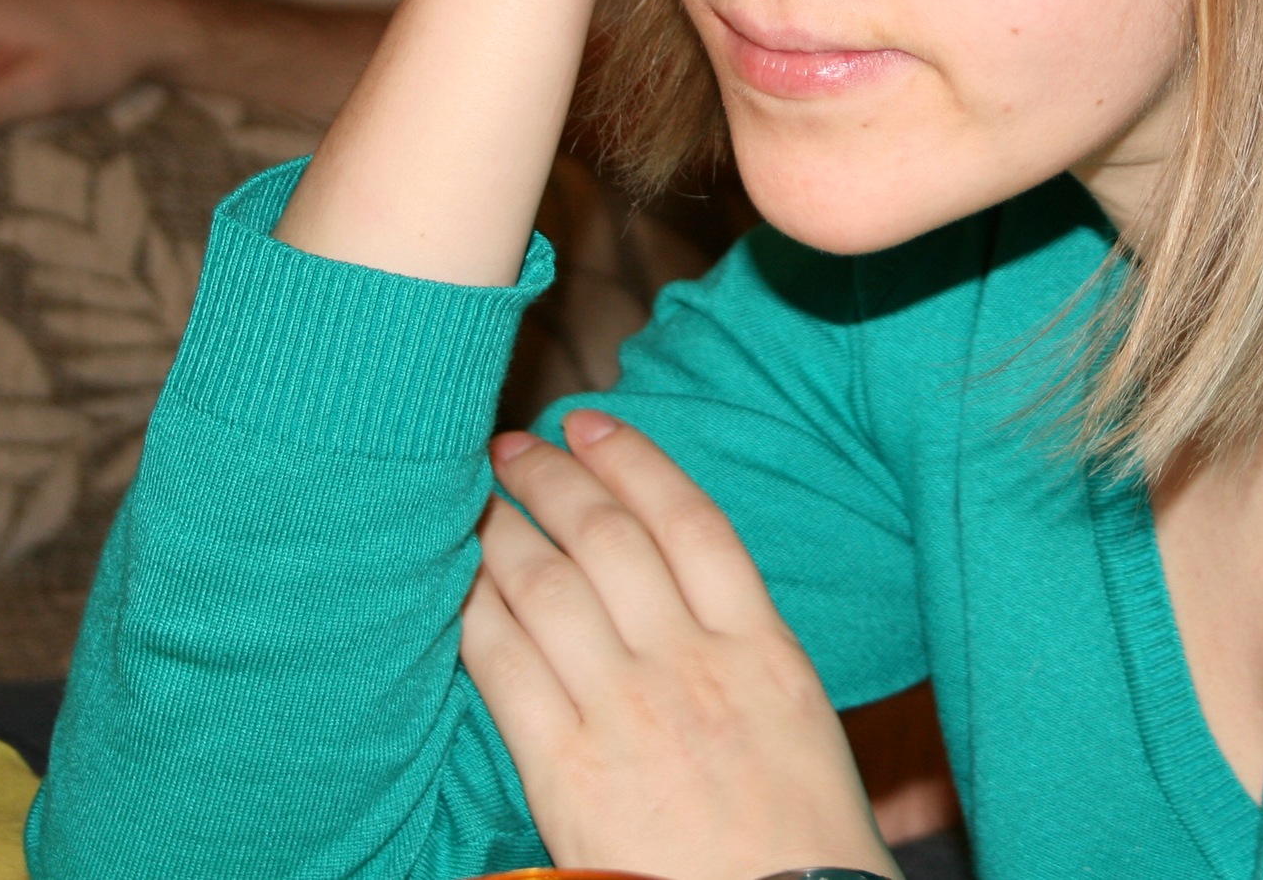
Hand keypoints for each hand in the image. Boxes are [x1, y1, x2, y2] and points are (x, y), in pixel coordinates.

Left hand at [463, 412, 898, 879]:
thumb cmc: (804, 841)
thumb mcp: (797, 721)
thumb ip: (741, 653)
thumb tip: (682, 600)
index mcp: (763, 650)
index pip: (689, 521)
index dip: (633, 459)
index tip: (592, 423)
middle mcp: (694, 665)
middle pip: (609, 539)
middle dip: (554, 480)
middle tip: (513, 447)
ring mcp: (628, 715)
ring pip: (550, 589)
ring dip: (504, 534)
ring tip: (476, 505)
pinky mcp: (568, 772)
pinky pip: (506, 668)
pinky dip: (476, 615)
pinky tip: (458, 590)